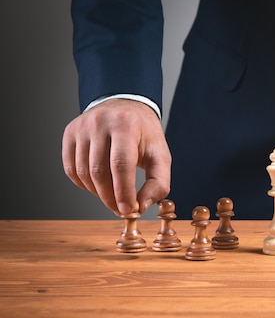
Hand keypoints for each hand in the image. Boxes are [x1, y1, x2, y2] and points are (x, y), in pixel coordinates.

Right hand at [62, 99, 170, 215]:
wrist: (126, 107)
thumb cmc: (145, 135)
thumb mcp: (160, 156)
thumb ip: (158, 183)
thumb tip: (141, 206)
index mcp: (126, 124)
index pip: (120, 164)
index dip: (123, 192)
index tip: (128, 210)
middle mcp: (100, 122)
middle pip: (99, 170)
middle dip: (110, 197)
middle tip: (120, 209)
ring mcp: (82, 126)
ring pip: (83, 172)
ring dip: (97, 193)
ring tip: (112, 196)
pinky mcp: (70, 133)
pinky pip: (71, 169)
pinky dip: (84, 184)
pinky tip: (98, 186)